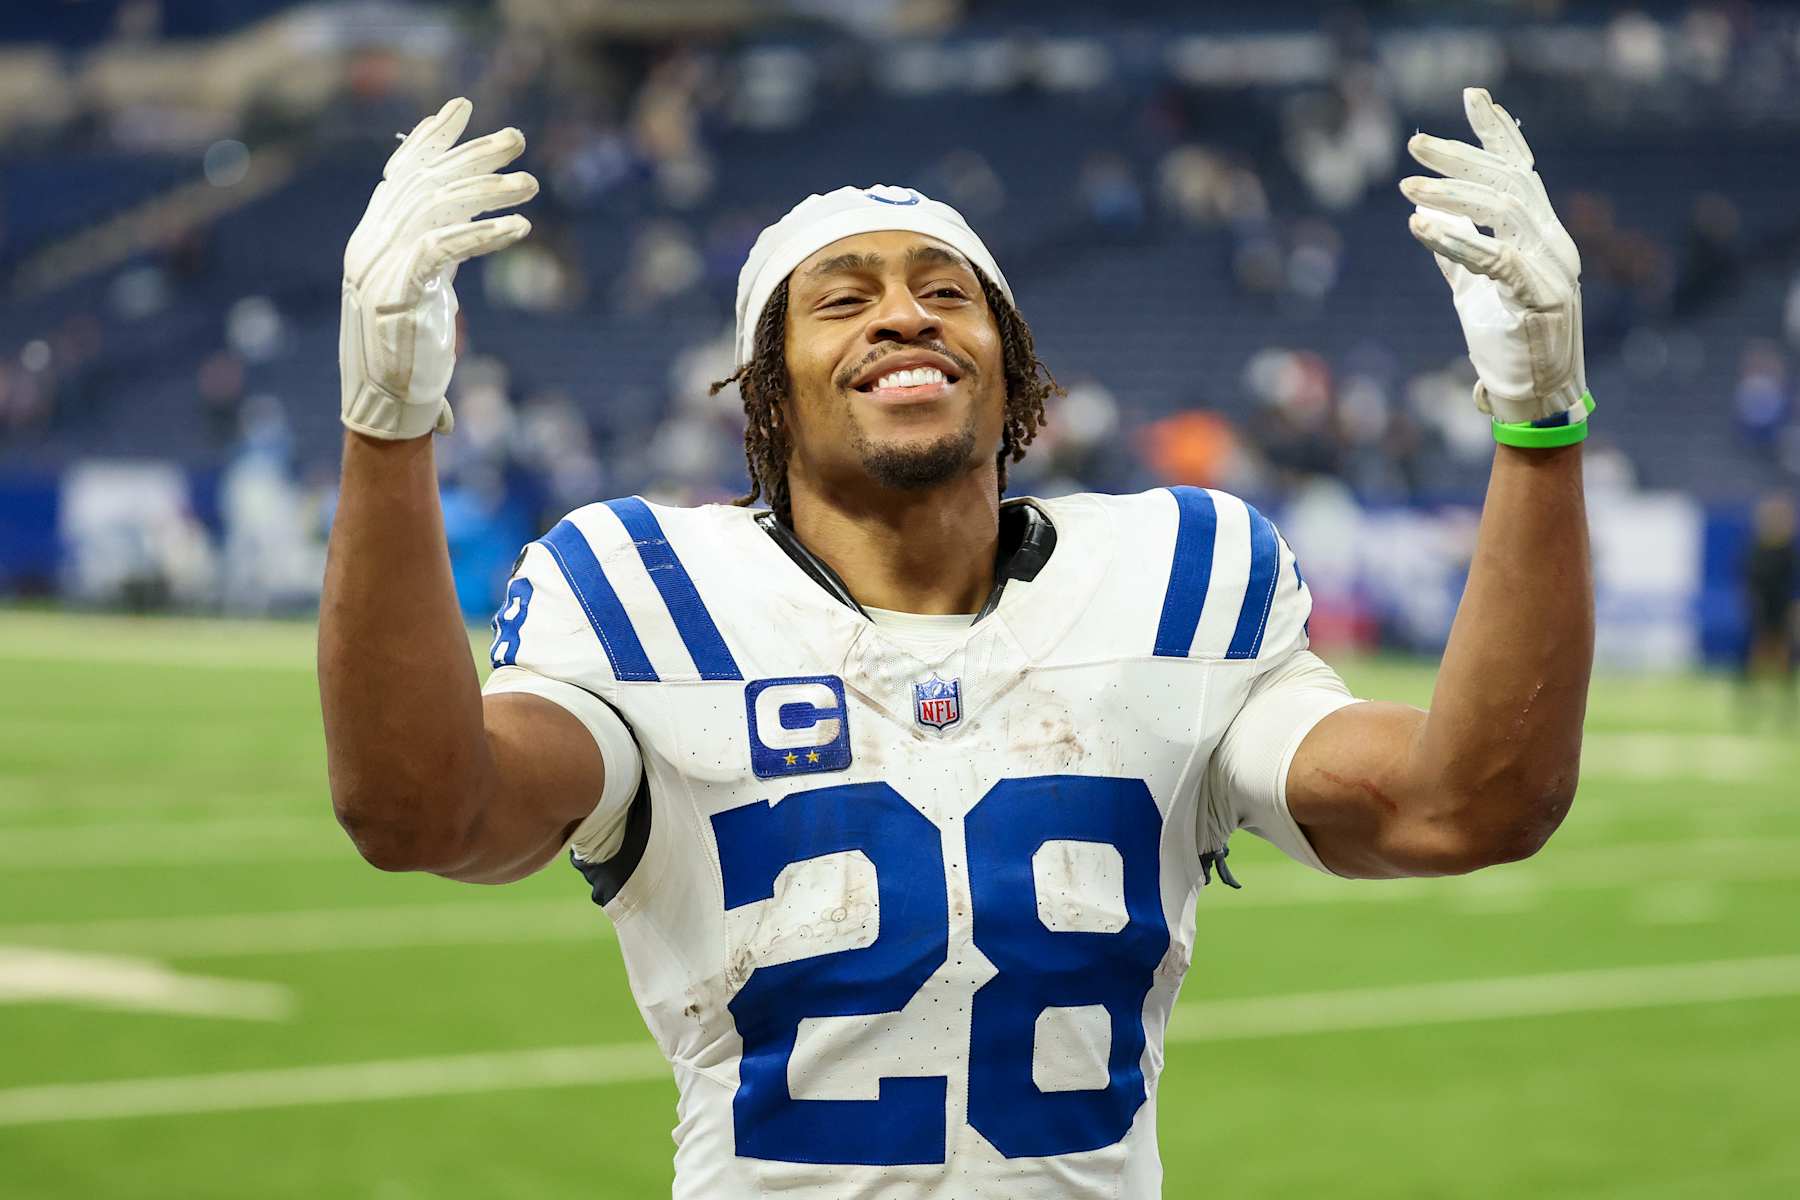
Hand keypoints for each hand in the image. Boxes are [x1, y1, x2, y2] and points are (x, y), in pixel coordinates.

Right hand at [340, 97, 536, 439]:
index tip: (463, 110)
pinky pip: (445, 248)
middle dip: (473, 154)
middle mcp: (373, 244)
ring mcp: (382, 265)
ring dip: (490, 192)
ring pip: (439, 207)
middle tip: (517, 139)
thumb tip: (460, 229)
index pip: (401, 173)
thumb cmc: (412, 355)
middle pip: (426, 181)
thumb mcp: (427, 291)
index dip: (432, 139)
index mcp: (374, 238)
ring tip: (531, 185)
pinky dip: (484, 235)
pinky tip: (520, 230)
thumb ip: (437, 255)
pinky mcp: (400, 291)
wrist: (389, 406)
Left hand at [1400, 87, 1586, 425]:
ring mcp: (1552, 267)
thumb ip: (1458, 251)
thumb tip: (1430, 217)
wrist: (1532, 397)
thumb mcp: (1474, 289)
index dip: (1497, 131)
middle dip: (1460, 156)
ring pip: (1504, 209)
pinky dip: (1454, 239)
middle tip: (1413, 143)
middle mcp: (1553, 241)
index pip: (1520, 168)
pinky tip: (1419, 226)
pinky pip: (1494, 257)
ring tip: (1407, 186)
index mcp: (1540, 233)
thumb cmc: (1506, 341)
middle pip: (1508, 180)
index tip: (1471, 95)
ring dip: (1452, 193)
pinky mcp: (1539, 296)